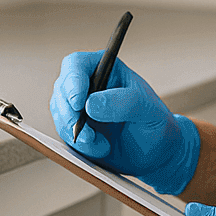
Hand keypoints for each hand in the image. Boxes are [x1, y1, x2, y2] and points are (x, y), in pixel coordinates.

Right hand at [50, 50, 200, 194]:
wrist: (155, 152)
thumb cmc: (154, 123)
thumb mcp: (147, 110)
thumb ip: (123, 103)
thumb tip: (91, 104)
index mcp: (106, 68)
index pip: (77, 64)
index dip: (73, 81)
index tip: (78, 102)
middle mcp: (88, 85)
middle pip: (61, 91)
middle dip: (69, 114)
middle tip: (87, 134)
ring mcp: (79, 107)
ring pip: (60, 115)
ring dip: (76, 134)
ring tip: (103, 145)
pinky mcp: (75, 129)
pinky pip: (65, 135)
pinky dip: (80, 145)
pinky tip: (101, 148)